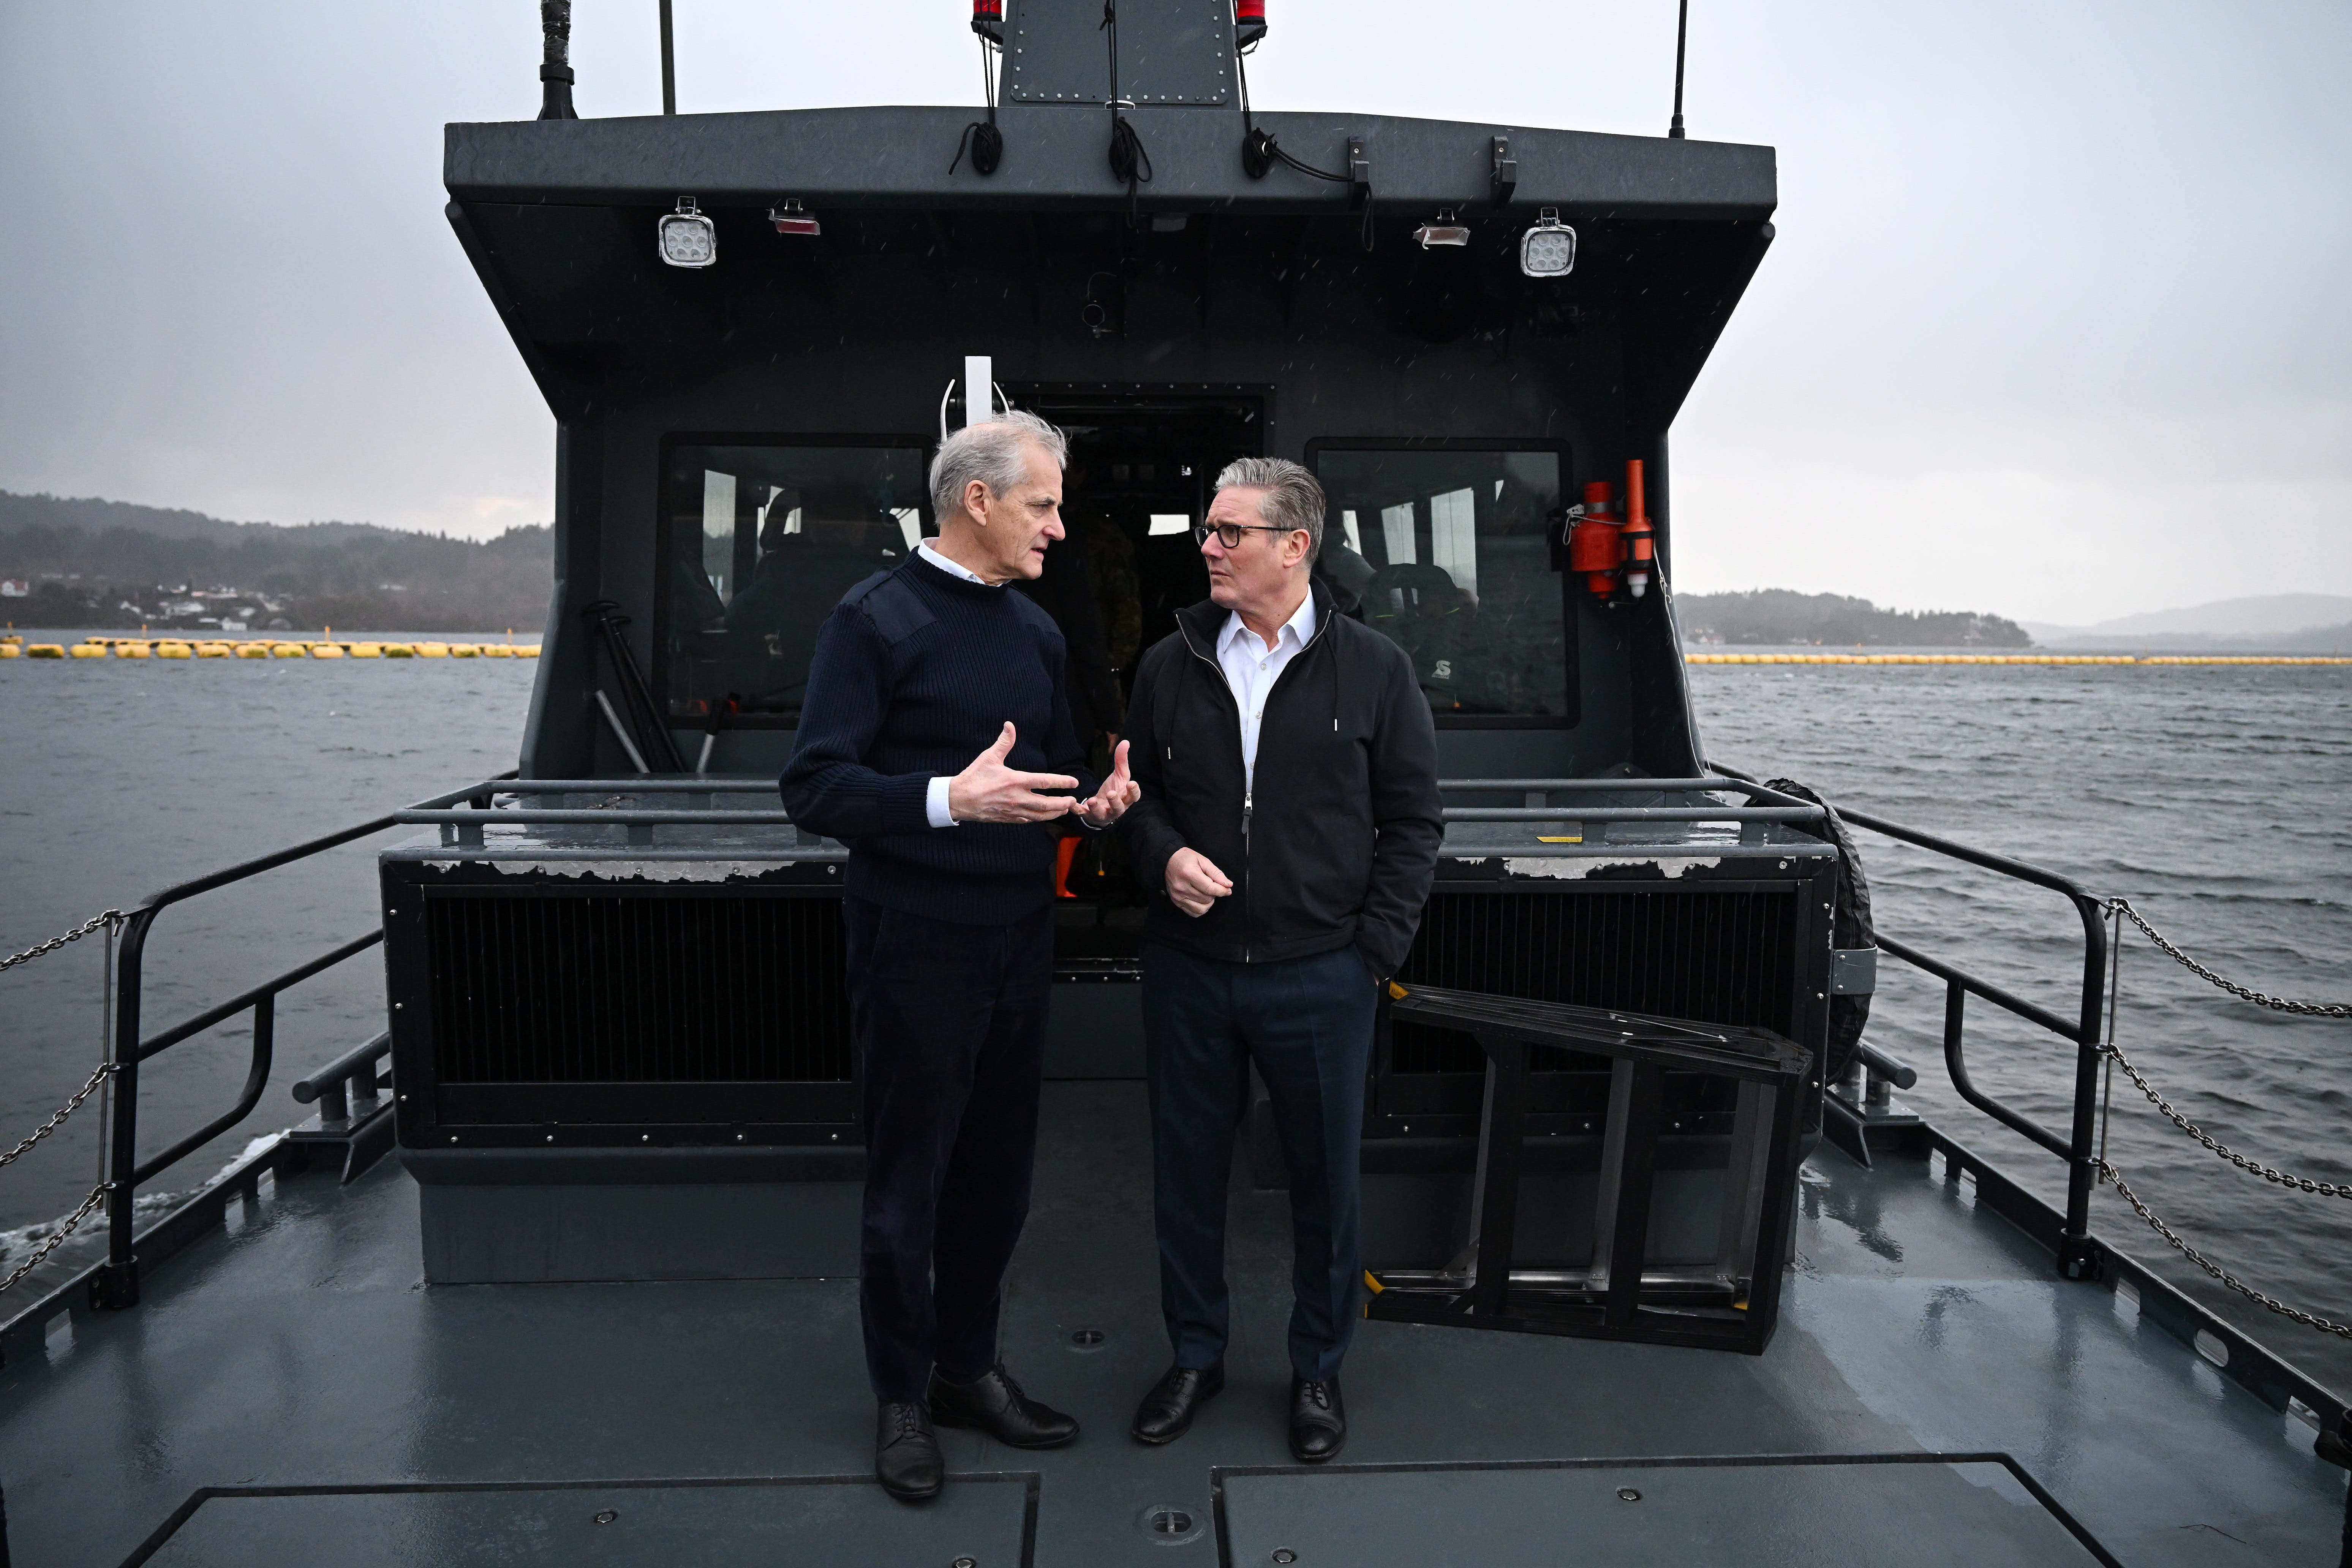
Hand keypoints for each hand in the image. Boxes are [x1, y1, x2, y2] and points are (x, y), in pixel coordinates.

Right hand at [947, 723, 1079, 823]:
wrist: (957, 799)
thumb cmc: (974, 777)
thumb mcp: (989, 757)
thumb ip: (1003, 742)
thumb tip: (1009, 725)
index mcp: (1015, 781)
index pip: (1045, 781)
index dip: (1062, 782)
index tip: (1074, 782)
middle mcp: (1017, 798)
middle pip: (1047, 804)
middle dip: (1063, 803)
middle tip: (1074, 801)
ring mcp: (1013, 810)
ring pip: (1039, 815)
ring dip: (1054, 813)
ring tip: (1064, 809)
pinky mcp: (1007, 818)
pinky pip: (1027, 820)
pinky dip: (1037, 818)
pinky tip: (1043, 816)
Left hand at [1077, 740, 1140, 826]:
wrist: (1102, 807)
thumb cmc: (1114, 789)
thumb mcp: (1119, 775)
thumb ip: (1121, 760)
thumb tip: (1125, 742)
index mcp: (1125, 798)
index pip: (1134, 797)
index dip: (1134, 791)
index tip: (1132, 783)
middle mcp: (1116, 809)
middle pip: (1119, 808)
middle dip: (1115, 801)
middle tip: (1110, 793)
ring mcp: (1103, 814)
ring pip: (1102, 814)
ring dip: (1096, 808)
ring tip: (1092, 800)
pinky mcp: (1089, 816)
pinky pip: (1083, 814)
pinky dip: (1077, 810)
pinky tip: (1072, 804)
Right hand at [1164, 847, 1232, 917]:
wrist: (1168, 861)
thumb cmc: (1186, 859)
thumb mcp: (1203, 861)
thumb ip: (1216, 873)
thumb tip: (1228, 885)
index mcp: (1189, 874)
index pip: (1210, 889)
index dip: (1222, 890)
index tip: (1227, 889)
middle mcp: (1182, 886)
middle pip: (1207, 899)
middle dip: (1214, 893)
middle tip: (1212, 885)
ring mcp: (1178, 896)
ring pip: (1202, 908)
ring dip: (1209, 902)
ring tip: (1206, 892)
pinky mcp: (1176, 902)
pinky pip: (1194, 913)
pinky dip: (1201, 908)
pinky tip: (1201, 900)